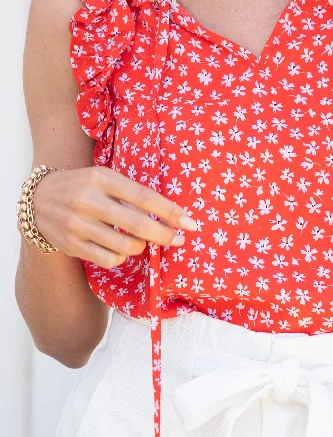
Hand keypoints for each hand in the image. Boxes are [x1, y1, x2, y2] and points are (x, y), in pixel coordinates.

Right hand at [31, 165, 196, 268]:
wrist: (39, 200)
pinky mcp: (72, 245)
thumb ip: (130, 192)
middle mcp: (89, 201)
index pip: (143, 196)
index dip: (169, 211)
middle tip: (178, 240)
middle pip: (137, 224)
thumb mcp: (103, 177)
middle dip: (164, 235)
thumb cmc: (83, 186)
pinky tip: (121, 248)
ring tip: (142, 240)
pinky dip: (122, 257)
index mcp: (101, 178)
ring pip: (125, 246)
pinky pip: (109, 259)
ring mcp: (79, 225)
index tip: (189, 222)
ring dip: (141, 246)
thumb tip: (168, 213)